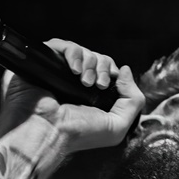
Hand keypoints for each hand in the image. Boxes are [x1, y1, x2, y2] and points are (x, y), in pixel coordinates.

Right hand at [0, 39, 144, 153]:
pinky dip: (74, 53)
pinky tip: (74, 70)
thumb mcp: (118, 126)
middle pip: (98, 58)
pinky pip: (62, 45)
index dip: (112, 72)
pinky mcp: (45, 63)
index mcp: (92, 96)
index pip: (108, 71)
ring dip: (89, 63)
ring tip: (84, 81)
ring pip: (83, 51)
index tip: (107, 85)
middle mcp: (76, 83)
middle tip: (97, 84)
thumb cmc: (79, 133)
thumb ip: (133, 100)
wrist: (49, 131)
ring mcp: (60, 72)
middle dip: (103, 68)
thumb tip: (125, 70)